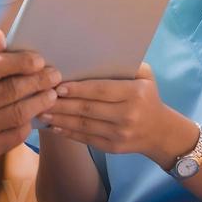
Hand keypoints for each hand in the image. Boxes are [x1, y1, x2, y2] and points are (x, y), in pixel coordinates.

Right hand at [0, 28, 60, 171]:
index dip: (19, 62)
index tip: (38, 60)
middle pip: (11, 90)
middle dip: (38, 81)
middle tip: (53, 76)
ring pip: (18, 113)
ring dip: (40, 101)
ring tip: (51, 94)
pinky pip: (17, 134)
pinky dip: (28, 123)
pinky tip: (34, 115)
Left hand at [45, 62, 198, 164]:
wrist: (161, 132)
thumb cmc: (147, 97)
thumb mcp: (146, 77)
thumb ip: (126, 64)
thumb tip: (97, 53)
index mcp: (135, 94)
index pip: (101, 90)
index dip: (78, 89)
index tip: (58, 86)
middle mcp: (128, 115)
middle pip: (88, 109)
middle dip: (62, 103)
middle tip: (41, 97)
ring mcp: (120, 133)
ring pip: (83, 125)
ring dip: (59, 118)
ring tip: (41, 111)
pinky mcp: (113, 147)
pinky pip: (86, 138)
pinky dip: (67, 133)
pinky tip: (52, 126)